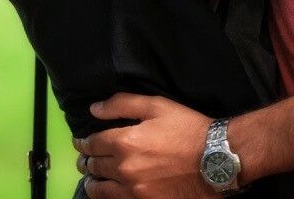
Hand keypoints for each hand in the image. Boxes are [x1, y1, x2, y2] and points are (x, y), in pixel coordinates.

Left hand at [72, 93, 212, 198]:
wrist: (214, 160)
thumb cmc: (186, 128)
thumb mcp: (156, 106)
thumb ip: (121, 104)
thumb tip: (95, 108)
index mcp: (125, 141)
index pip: (92, 143)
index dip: (83, 141)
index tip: (80, 141)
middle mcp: (124, 169)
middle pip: (94, 166)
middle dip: (87, 160)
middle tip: (85, 158)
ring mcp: (134, 191)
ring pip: (100, 190)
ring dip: (93, 181)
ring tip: (92, 178)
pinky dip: (107, 196)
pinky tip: (108, 192)